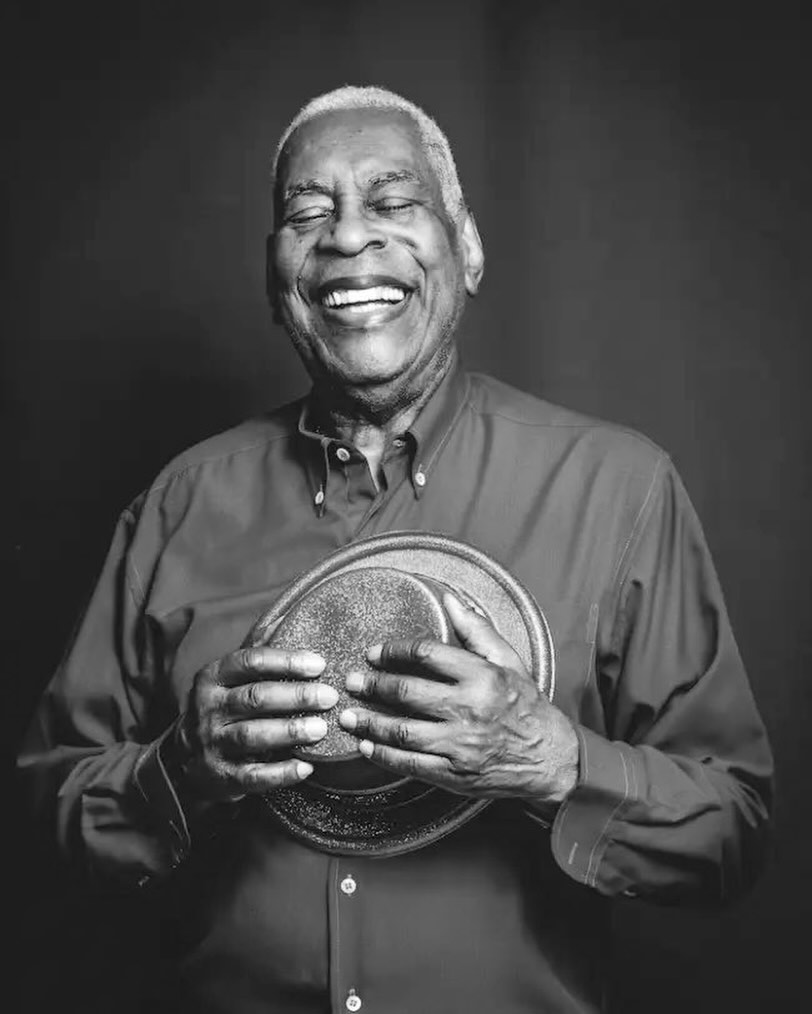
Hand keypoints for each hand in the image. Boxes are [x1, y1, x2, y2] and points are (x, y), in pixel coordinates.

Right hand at [176, 647, 335, 800]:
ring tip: (320, 728)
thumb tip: (289, 615)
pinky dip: (280, 773)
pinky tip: (306, 767)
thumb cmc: (221, 707)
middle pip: (255, 698)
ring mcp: (213, 743)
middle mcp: (209, 708)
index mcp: (214, 677)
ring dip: (289, 732)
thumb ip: (258, 649)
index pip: (250, 662)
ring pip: (252, 735)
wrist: (183, 758)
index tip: (319, 664)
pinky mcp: (221, 775)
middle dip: (295, 696)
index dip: (286, 661)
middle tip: (329, 696)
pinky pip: (253, 775)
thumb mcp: (229, 676)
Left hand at [338, 594, 578, 802]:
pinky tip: (367, 747)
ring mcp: (460, 744)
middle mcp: (469, 708)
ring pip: (402, 731)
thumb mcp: (509, 661)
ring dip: (370, 723)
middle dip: (372, 686)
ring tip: (349, 716)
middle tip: (351, 682)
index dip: (394, 652)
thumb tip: (450, 598)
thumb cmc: (528, 706)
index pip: (426, 655)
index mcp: (481, 676)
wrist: (551, 759)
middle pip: (406, 692)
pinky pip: (411, 765)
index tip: (374, 654)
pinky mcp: (455, 774)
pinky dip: (384, 756)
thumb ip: (476, 629)